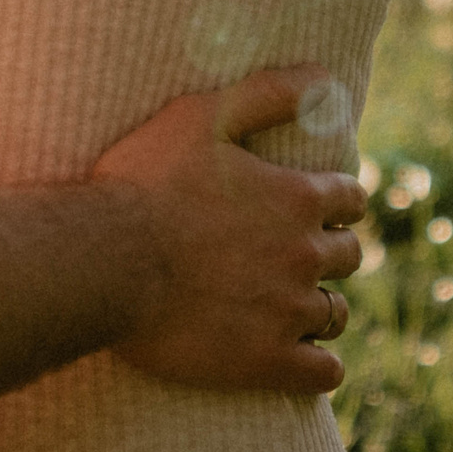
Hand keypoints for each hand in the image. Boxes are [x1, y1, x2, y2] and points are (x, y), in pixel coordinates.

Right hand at [91, 67, 367, 395]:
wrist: (102, 261)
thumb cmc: (143, 184)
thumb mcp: (201, 116)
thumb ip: (267, 94)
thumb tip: (323, 78)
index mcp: (296, 197)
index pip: (350, 199)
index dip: (335, 200)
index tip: (317, 207)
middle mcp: (303, 255)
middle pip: (348, 257)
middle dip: (329, 252)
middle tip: (293, 255)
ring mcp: (287, 312)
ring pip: (335, 314)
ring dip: (320, 307)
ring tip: (291, 306)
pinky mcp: (265, 361)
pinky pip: (322, 372)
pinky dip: (318, 365)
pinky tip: (300, 359)